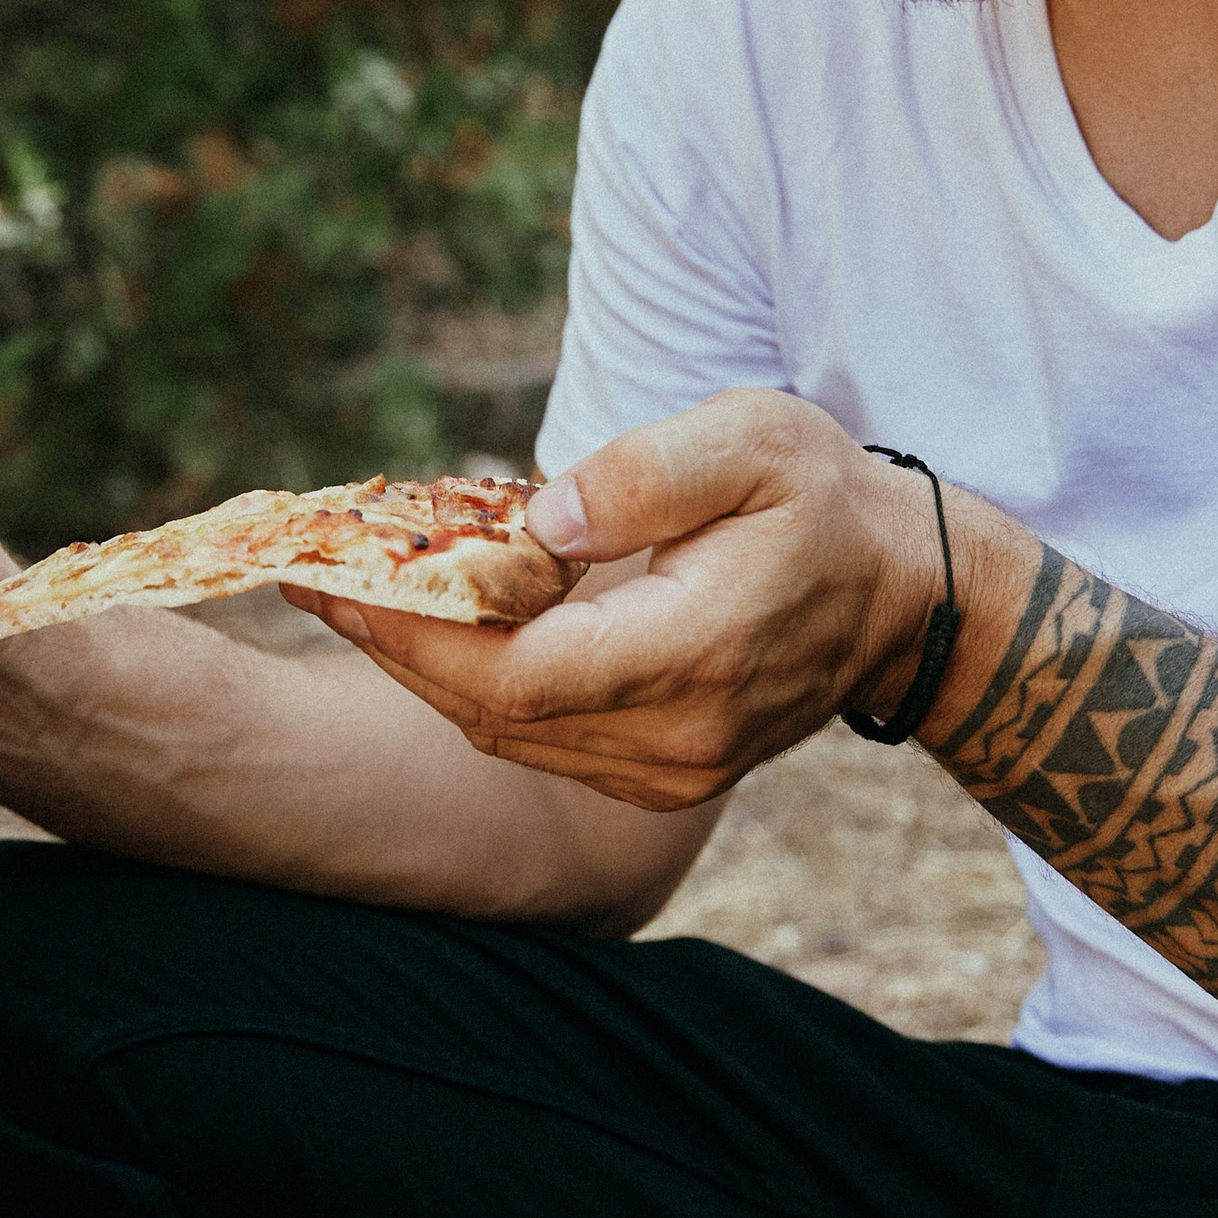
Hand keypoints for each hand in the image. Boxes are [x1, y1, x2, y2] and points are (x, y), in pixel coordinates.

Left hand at [288, 390, 979, 810]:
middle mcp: (678, 739)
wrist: (906, 600)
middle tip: (311, 579)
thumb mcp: (754, 439)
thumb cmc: (825, 501)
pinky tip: (441, 627)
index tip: (334, 576)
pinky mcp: (662, 778)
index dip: (413, 633)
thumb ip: (645, 475)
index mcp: (696, 652)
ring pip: (509, 733)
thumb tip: (537, 524)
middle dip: (394, 646)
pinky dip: (480, 686)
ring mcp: (671, 773)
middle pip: (493, 713)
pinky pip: (542, 738)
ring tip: (356, 593)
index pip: (517, 670)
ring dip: (426, 667)